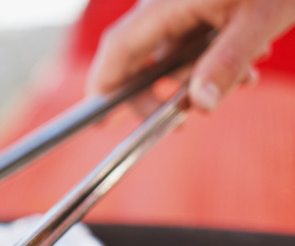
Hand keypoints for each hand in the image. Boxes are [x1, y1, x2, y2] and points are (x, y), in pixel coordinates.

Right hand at [86, 0, 294, 111]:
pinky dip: (207, 60)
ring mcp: (175, 5)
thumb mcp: (259, 20)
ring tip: (242, 80)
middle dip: (159, 91)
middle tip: (182, 117)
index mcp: (164, 3)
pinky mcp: (192, 6)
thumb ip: (226, 63)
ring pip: (166, 53)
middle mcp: (160, 4)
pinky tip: (246, 63)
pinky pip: (186, 42)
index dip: (104, 85)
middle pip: (135, 56)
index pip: (118, 48)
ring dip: (195, 76)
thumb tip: (200, 105)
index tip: (101, 119)